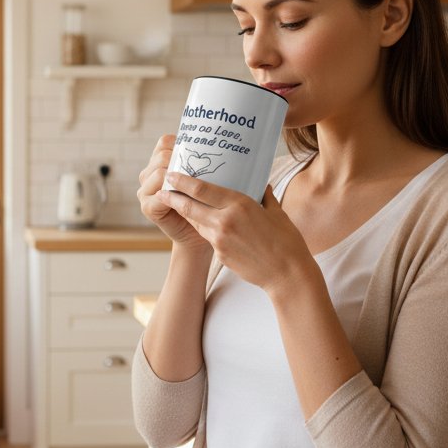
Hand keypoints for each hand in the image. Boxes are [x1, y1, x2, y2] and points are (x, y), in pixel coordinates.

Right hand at [136, 135, 208, 249]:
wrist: (198, 235)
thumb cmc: (203, 204)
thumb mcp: (202, 180)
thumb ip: (200, 164)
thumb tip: (219, 144)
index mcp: (159, 162)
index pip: (165, 142)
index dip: (179, 143)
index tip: (199, 149)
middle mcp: (148, 174)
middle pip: (161, 155)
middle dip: (180, 160)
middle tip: (200, 167)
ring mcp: (145, 191)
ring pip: (159, 172)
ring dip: (178, 176)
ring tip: (194, 181)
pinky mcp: (147, 207)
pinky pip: (160, 194)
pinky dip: (174, 193)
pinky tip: (185, 196)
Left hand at [155, 171, 314, 293]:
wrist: (286, 273)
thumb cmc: (286, 241)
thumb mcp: (276, 212)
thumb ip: (264, 195)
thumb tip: (260, 183)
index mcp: (239, 204)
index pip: (202, 189)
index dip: (182, 181)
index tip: (171, 174)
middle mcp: (225, 220)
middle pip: (189, 206)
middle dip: (172, 197)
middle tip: (161, 189)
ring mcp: (220, 239)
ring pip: (196, 221)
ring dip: (186, 213)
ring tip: (176, 203)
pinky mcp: (220, 253)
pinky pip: (207, 236)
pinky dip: (203, 228)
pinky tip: (203, 224)